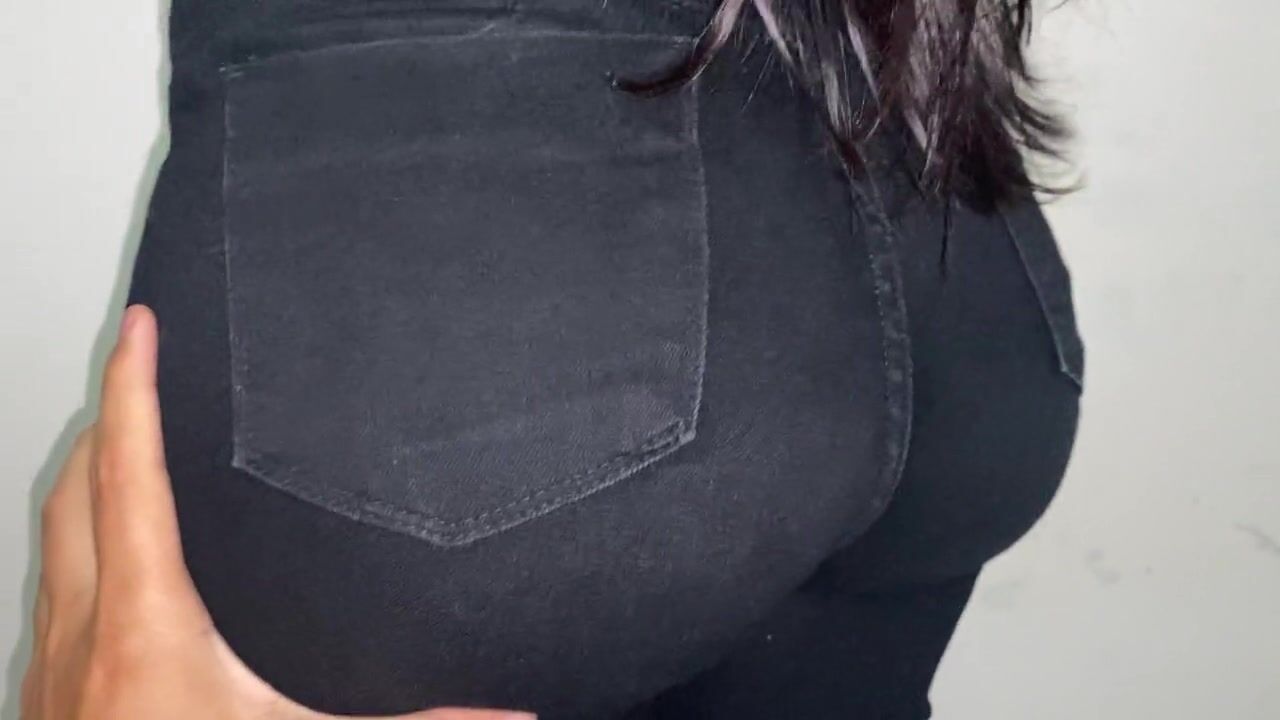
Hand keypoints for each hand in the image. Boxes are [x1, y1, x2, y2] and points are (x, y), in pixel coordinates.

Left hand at [20, 305, 533, 719]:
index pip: (132, 472)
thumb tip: (510, 716)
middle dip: (105, 411)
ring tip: (127, 435)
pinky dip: (74, 534)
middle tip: (140, 362)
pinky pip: (49, 579)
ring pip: (51, 528)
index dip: (134, 387)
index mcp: (151, 618)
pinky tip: (110, 555)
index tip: (141, 324)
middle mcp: (87, 625)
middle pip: (73, 482)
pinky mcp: (46, 688)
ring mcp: (54, 657)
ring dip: (83, 470)